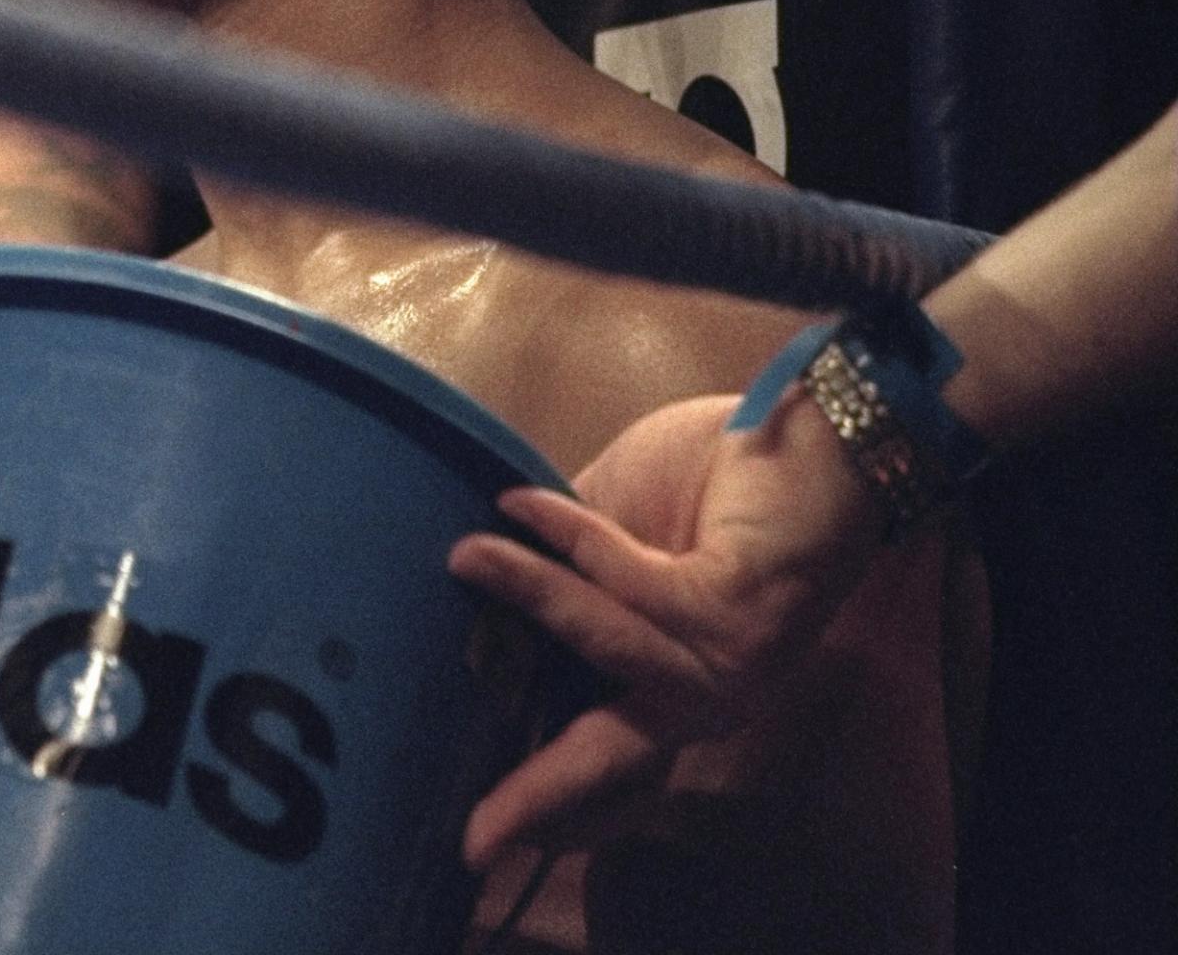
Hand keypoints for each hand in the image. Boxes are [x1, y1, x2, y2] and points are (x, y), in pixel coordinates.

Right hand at [445, 390, 887, 866]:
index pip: (604, 751)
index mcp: (682, 679)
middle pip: (608, 753)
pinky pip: (622, 582)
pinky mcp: (733, 613)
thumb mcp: (612, 525)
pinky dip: (566, 538)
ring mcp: (729, 661)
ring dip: (529, 592)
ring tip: (465, 553)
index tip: (479, 845)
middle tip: (473, 835)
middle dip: (537, 790)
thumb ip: (561, 563)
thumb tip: (470, 573)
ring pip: (603, 641)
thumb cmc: (717, 474)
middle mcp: (713, 691)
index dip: (539, 796)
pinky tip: (524, 505)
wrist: (808, 429)